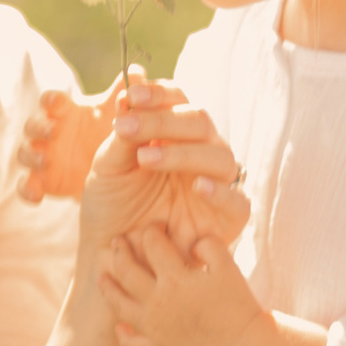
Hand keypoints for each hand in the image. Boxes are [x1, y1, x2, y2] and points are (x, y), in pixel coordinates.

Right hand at [16, 84, 119, 202]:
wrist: (110, 172)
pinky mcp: (43, 181)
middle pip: (32, 125)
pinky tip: (36, 195)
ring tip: (46, 161)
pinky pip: (25, 184)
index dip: (51, 100)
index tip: (58, 102)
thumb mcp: (119, 115)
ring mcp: (43, 157)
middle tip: (53, 131)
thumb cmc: (110, 132)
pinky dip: (27, 188)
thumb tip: (137, 70)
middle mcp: (49, 132)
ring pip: (25, 153)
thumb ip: (125, 95)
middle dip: (39, 126)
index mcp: (65, 112)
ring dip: (32, 155)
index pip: (51, 101)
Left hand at [77, 82, 242, 247]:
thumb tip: (132, 87)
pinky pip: (238, 202)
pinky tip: (198, 187)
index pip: (178, 100)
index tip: (131, 95)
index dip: (159, 94)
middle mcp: (199, 154)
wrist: (110, 257)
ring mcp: (216, 185)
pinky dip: (221, 193)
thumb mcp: (107, 168)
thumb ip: (123, 134)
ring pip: (220, 155)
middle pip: (200, 122)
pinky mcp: (226, 221)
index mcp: (172, 135)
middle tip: (128, 128)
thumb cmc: (110, 208)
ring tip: (147, 158)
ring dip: (183, 152)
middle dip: (164, 120)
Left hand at [101, 229, 267, 345]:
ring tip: (103, 278)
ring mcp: (154, 328)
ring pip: (120, 305)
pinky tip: (120, 324)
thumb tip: (190, 243)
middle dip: (119, 252)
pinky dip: (122, 333)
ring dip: (108, 289)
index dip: (152, 230)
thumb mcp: (228, 265)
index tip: (155, 227)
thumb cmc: (238, 303)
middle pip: (126, 271)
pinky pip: (130, 343)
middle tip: (116, 242)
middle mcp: (158, 301)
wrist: (244, 345)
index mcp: (175, 278)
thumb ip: (208, 245)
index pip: (153, 245)